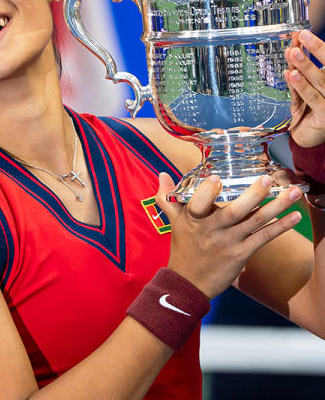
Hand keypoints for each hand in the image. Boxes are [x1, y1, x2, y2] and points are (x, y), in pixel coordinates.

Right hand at [156, 174, 301, 298]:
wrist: (189, 283)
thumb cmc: (183, 249)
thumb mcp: (174, 222)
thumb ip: (168, 198)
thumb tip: (162, 175)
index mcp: (193, 219)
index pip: (198, 203)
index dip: (207, 191)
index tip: (217, 177)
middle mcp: (211, 230)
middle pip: (234, 211)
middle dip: (253, 194)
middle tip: (268, 179)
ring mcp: (228, 242)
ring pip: (254, 222)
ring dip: (276, 206)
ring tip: (294, 192)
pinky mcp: (241, 254)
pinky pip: (263, 238)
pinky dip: (280, 227)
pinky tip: (295, 216)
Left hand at [285, 30, 324, 147]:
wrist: (310, 137)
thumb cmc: (310, 109)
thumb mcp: (304, 87)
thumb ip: (300, 70)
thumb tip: (293, 48)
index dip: (319, 47)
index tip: (304, 34)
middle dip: (317, 50)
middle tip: (302, 36)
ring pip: (321, 81)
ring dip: (306, 66)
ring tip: (294, 52)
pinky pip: (312, 98)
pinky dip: (301, 86)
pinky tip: (291, 75)